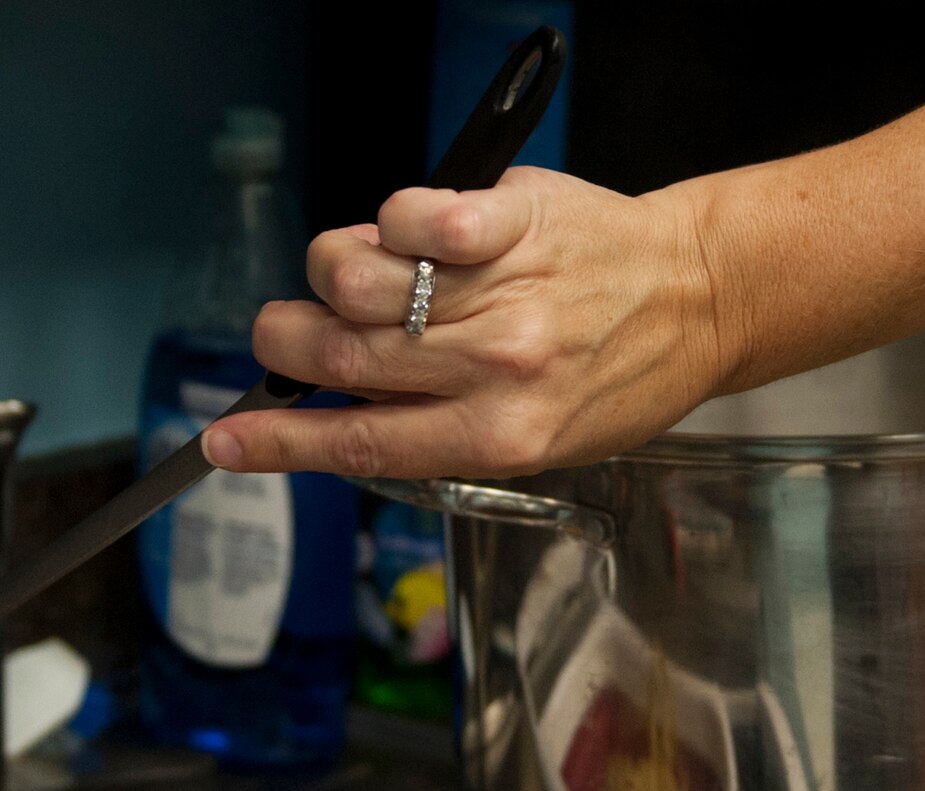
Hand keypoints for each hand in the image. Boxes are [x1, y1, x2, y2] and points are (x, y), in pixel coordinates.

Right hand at [200, 168, 723, 480]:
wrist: (700, 297)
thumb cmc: (612, 373)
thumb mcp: (527, 439)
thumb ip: (427, 428)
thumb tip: (326, 410)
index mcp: (497, 435)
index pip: (357, 441)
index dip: (277, 444)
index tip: (224, 440)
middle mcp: (496, 368)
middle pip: (338, 355)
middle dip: (284, 343)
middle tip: (283, 334)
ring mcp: (502, 289)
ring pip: (356, 278)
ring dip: (336, 276)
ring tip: (366, 279)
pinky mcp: (512, 218)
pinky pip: (406, 212)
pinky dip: (390, 219)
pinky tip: (413, 234)